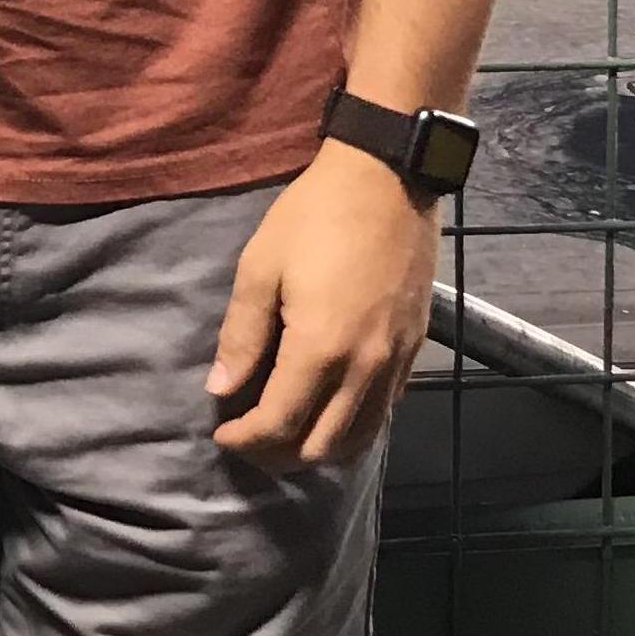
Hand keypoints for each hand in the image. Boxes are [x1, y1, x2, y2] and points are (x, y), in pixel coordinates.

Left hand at [206, 140, 437, 468]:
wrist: (387, 180)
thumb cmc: (315, 216)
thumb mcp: (260, 266)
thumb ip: (241, 335)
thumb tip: (220, 388)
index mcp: (321, 349)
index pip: (279, 424)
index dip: (244, 439)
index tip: (221, 432)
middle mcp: (364, 369)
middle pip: (321, 447)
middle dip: (277, 455)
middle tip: (248, 438)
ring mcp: (395, 363)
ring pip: (358, 439)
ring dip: (318, 449)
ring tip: (285, 433)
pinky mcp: (414, 351)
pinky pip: (384, 413)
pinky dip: (352, 427)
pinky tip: (328, 409)